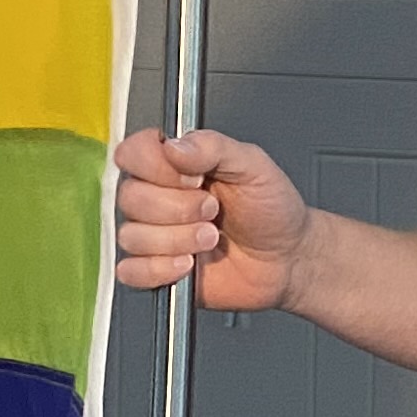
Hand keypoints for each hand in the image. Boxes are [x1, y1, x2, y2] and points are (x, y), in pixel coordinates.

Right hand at [112, 127, 309, 310]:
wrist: (287, 258)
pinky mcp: (155, 269)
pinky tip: (188, 264)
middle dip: (178, 207)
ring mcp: (154, 234)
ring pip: (131, 235)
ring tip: (210, 237)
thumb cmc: (271, 210)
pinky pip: (131, 271)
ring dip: (177, 239)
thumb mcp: (253, 166)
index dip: (156, 166)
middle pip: (130, 196)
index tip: (193, 176)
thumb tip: (173, 145)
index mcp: (174, 164)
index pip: (132, 153)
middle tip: (212, 210)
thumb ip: (213, 147)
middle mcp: (157, 196)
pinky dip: (160, 269)